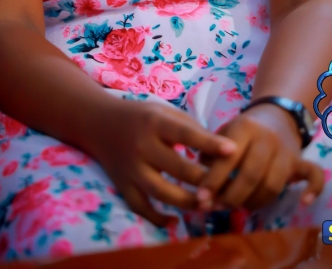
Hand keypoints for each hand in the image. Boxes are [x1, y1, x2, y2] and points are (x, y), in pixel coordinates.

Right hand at [88, 97, 236, 226]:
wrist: (98, 123)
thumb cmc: (141, 116)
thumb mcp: (163, 111)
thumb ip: (189, 128)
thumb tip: (219, 150)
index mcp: (155, 123)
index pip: (186, 134)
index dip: (210, 144)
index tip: (232, 150)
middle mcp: (142, 146)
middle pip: (177, 168)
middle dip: (204, 180)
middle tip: (225, 188)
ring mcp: (131, 168)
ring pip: (161, 192)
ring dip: (187, 202)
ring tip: (206, 205)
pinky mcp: (123, 185)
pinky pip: (141, 207)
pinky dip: (158, 217)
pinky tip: (175, 220)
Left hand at [196, 103, 323, 210]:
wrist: (276, 114)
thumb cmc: (243, 129)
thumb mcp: (224, 131)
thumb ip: (210, 152)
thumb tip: (197, 180)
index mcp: (245, 128)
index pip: (229, 157)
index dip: (214, 180)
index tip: (201, 198)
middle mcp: (267, 138)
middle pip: (251, 175)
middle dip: (232, 196)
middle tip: (218, 207)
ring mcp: (286, 150)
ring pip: (274, 184)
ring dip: (255, 202)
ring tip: (239, 207)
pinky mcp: (301, 160)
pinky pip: (313, 174)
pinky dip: (313, 188)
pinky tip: (304, 202)